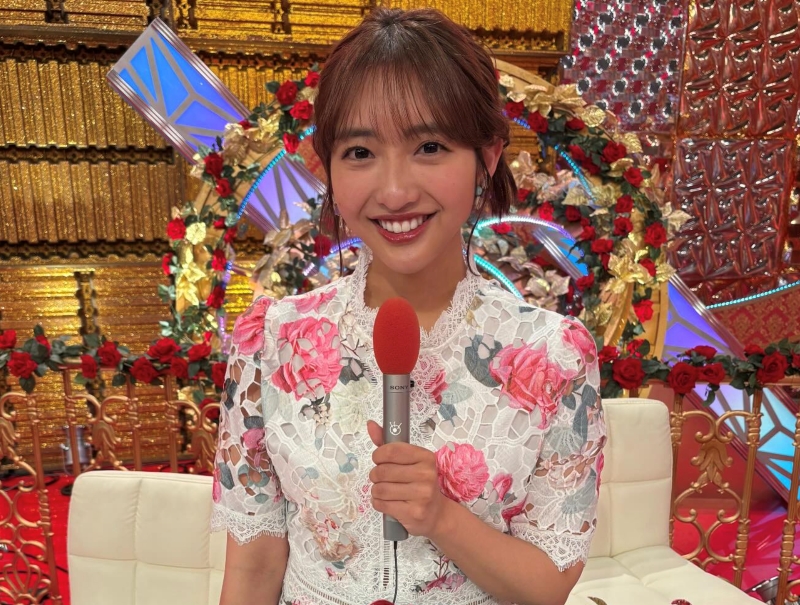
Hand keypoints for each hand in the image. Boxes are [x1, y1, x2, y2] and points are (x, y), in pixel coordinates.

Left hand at [367, 420, 449, 537]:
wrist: (435, 513)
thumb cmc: (418, 483)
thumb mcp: (407, 461)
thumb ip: (387, 443)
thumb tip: (370, 424)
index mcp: (425, 457)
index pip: (392, 451)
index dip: (378, 455)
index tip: (378, 459)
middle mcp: (426, 474)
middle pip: (383, 471)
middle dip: (375, 475)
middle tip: (380, 478)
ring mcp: (422, 495)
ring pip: (380, 489)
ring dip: (376, 490)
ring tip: (384, 491)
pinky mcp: (414, 512)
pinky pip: (382, 504)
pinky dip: (378, 502)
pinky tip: (386, 502)